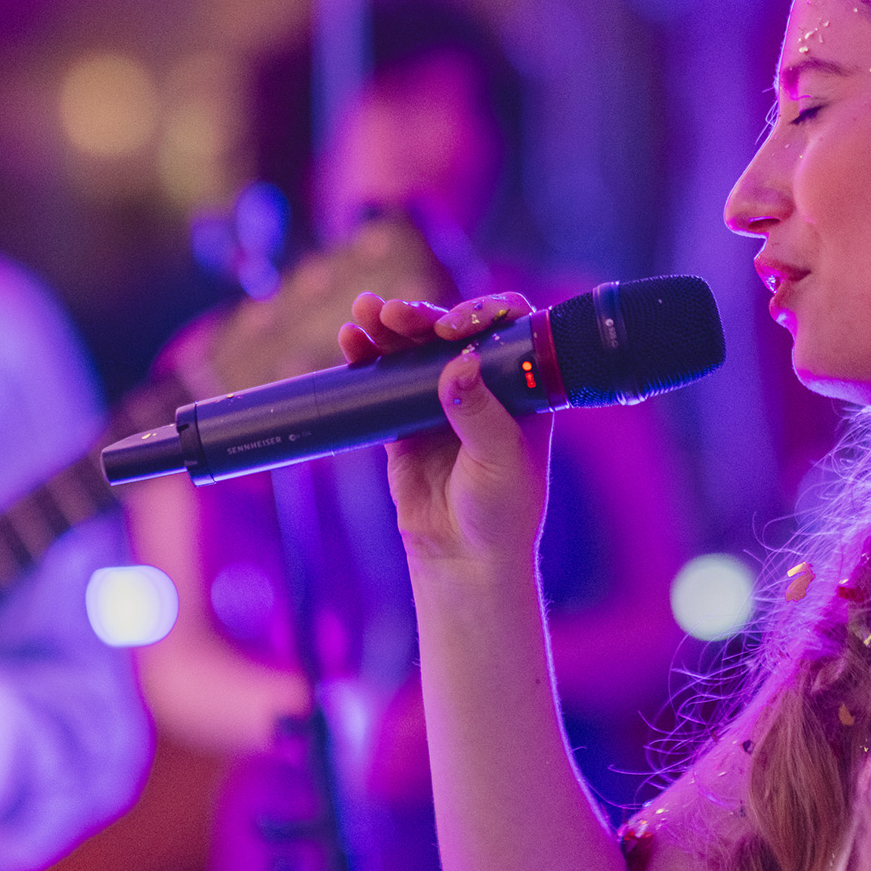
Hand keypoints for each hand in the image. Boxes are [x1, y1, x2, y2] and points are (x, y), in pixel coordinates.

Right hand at [339, 291, 552, 569]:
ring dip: (387, 328)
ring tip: (363, 312)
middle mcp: (482, 385)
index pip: (507, 329)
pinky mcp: (405, 420)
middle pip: (450, 333)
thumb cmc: (500, 512)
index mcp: (520, 386)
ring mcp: (441, 400)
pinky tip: (351, 342)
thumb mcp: (499, 462)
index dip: (479, 315)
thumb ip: (479, 414)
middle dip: (420, 317)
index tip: (450, 329)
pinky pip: (383, 382)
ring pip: (413, 351)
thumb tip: (460, 363)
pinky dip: (367, 360)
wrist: (463, 557)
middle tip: (393, 314)